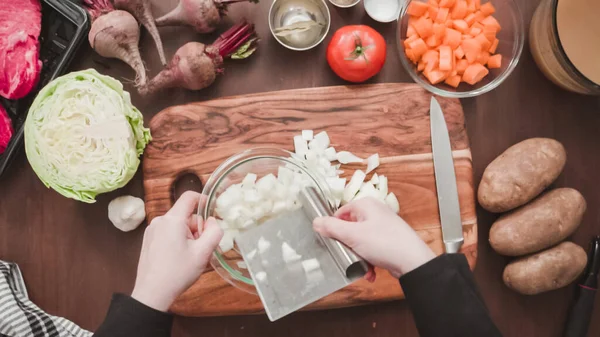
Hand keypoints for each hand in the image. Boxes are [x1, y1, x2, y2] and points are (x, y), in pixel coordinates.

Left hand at [131, 191, 222, 311]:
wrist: (152, 294)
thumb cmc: (178, 273)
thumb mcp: (203, 253)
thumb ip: (214, 232)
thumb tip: (212, 221)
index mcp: (172, 220)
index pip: (189, 197)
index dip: (203, 200)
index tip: (212, 213)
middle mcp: (159, 221)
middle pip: (184, 214)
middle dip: (197, 227)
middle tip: (201, 247)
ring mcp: (151, 231)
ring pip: (177, 224)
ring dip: (187, 235)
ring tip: (189, 255)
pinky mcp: (148, 240)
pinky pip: (168, 232)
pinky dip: (177, 239)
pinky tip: (178, 258)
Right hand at [313, 198, 434, 277]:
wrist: (413, 261)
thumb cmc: (383, 243)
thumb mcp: (352, 235)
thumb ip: (331, 228)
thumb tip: (315, 221)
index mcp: (366, 205)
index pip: (340, 213)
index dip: (334, 229)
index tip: (333, 243)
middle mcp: (375, 212)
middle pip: (349, 229)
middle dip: (348, 247)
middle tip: (349, 257)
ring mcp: (383, 226)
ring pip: (360, 241)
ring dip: (358, 257)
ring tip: (363, 268)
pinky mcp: (389, 240)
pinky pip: (371, 249)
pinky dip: (369, 260)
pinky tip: (371, 273)